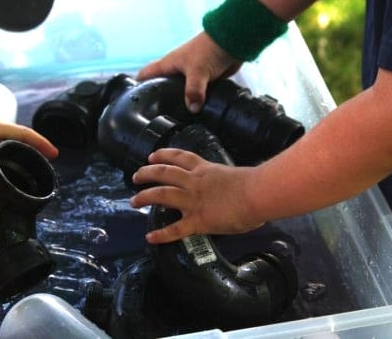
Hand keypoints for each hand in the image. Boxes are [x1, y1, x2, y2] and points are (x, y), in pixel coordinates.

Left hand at [0, 118, 57, 209]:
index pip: (25, 134)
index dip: (42, 143)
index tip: (55, 154)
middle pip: (19, 136)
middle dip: (33, 146)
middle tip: (45, 159)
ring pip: (6, 140)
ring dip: (18, 149)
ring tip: (28, 162)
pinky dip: (4, 152)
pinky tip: (3, 165)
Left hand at [130, 148, 263, 243]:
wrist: (258, 194)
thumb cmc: (255, 185)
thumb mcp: (235, 177)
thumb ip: (225, 183)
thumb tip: (230, 192)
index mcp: (206, 170)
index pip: (181, 157)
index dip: (164, 155)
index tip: (152, 156)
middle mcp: (195, 182)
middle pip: (165, 172)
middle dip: (147, 173)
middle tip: (136, 176)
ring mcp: (194, 201)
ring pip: (162, 195)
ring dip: (145, 197)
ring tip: (134, 201)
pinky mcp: (198, 220)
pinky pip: (176, 229)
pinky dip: (161, 234)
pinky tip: (150, 238)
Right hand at [137, 32, 241, 112]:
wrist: (232, 41)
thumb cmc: (209, 49)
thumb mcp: (198, 71)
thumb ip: (193, 91)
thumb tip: (192, 108)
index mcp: (168, 64)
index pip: (145, 75)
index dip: (137, 86)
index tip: (131, 101)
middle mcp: (176, 70)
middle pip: (161, 86)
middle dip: (158, 99)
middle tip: (154, 117)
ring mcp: (189, 75)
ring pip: (179, 92)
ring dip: (178, 102)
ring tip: (174, 120)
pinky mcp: (203, 80)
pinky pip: (195, 94)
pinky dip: (194, 102)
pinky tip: (195, 113)